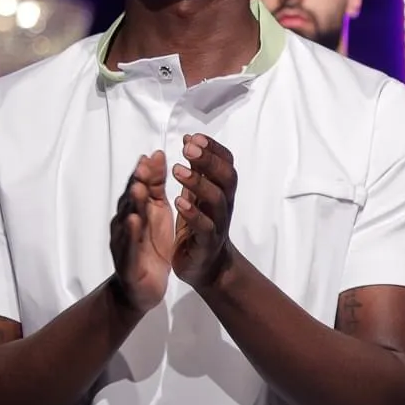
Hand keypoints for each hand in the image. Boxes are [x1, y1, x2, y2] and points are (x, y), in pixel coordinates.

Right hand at [110, 151, 174, 311]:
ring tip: (139, 189)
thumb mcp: (156, 213)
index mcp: (136, 212)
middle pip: (130, 201)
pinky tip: (134, 222)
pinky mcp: (127, 262)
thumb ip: (155, 187)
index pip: (139, 188)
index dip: (146, 172)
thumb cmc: (150, 247)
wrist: (142, 288)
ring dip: (132, 204)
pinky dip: (130, 234)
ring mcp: (124, 243)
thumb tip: (155, 155)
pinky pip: (128, 246)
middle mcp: (126, 224)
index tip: (154, 155)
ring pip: (127, 221)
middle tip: (145, 166)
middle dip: (137, 183)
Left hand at [171, 134, 238, 287]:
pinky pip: (206, 227)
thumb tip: (191, 141)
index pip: (227, 164)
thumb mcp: (197, 196)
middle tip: (189, 148)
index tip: (193, 137)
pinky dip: (194, 214)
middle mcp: (224, 205)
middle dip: (209, 160)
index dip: (214, 149)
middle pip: (227, 178)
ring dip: (199, 183)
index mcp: (222, 191)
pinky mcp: (208, 243)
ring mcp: (218, 224)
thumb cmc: (199, 227)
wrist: (207, 268)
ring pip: (217, 200)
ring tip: (178, 170)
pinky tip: (179, 202)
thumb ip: (196, 172)